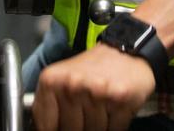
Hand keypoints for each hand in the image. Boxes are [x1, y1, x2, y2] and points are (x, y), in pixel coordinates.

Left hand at [33, 43, 155, 130]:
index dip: (56, 128)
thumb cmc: (94, 68)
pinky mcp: (120, 98)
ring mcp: (97, 92)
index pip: (46, 126)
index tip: (64, 123)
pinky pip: (114, 129)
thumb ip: (50, 106)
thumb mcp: (62, 80)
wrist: (128, 49)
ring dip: (99, 126)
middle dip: (80, 126)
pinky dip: (115, 124)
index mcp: (52, 80)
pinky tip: (114, 107)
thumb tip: (45, 130)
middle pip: (71, 130)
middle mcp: (73, 84)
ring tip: (102, 106)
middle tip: (87, 111)